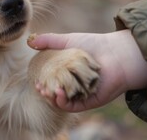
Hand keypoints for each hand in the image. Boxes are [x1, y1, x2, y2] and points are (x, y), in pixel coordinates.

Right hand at [27, 30, 146, 111]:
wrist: (117, 53)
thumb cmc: (94, 44)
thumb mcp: (67, 40)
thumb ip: (49, 41)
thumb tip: (29, 41)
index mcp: (69, 73)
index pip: (52, 82)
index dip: (42, 84)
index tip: (35, 81)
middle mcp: (75, 85)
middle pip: (56, 93)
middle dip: (45, 93)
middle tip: (38, 87)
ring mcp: (82, 94)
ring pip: (63, 101)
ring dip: (52, 99)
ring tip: (45, 91)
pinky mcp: (90, 101)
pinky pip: (73, 106)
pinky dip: (64, 102)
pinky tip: (58, 94)